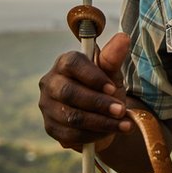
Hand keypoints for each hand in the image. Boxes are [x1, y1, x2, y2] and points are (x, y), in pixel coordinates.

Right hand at [38, 32, 132, 150]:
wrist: (103, 115)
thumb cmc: (105, 87)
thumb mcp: (112, 72)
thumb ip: (114, 57)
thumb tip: (123, 37)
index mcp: (64, 63)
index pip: (72, 64)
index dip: (93, 77)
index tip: (112, 88)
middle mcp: (50, 83)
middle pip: (68, 93)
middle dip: (98, 103)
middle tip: (121, 110)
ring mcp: (48, 106)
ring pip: (72, 116)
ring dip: (101, 122)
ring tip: (124, 124)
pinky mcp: (51, 127)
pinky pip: (71, 134)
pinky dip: (94, 135)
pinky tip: (111, 132)